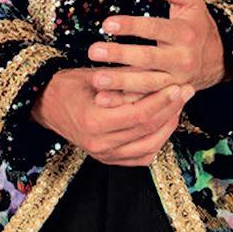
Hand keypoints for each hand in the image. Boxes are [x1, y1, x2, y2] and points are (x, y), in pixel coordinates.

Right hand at [30, 67, 194, 165]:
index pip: (140, 116)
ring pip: (149, 147)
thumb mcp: (94, 75)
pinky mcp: (108, 159)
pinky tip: (165, 124)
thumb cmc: (68, 85)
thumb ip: (124, 79)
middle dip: (171, 110)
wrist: (46, 105)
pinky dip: (157, 142)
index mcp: (94, 123)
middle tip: (186, 91)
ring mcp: (104, 156)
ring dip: (168, 126)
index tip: (178, 85)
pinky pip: (141, 157)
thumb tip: (159, 72)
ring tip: (179, 106)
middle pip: (148, 131)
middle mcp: (100, 145)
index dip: (163, 101)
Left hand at [87, 0, 232, 109]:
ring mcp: (175, 80)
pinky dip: (125, 101)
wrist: (219, 58)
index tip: (106, 23)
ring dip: (120, 82)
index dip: (131, 26)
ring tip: (95, 79)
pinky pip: (145, 100)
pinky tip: (103, 99)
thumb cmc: (197, 24)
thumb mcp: (191, 2)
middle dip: (120, 55)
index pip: (155, 28)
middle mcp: (182, 59)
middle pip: (148, 58)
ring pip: (146, 83)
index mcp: (184, 34)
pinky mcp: (168, 95)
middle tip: (93, 51)